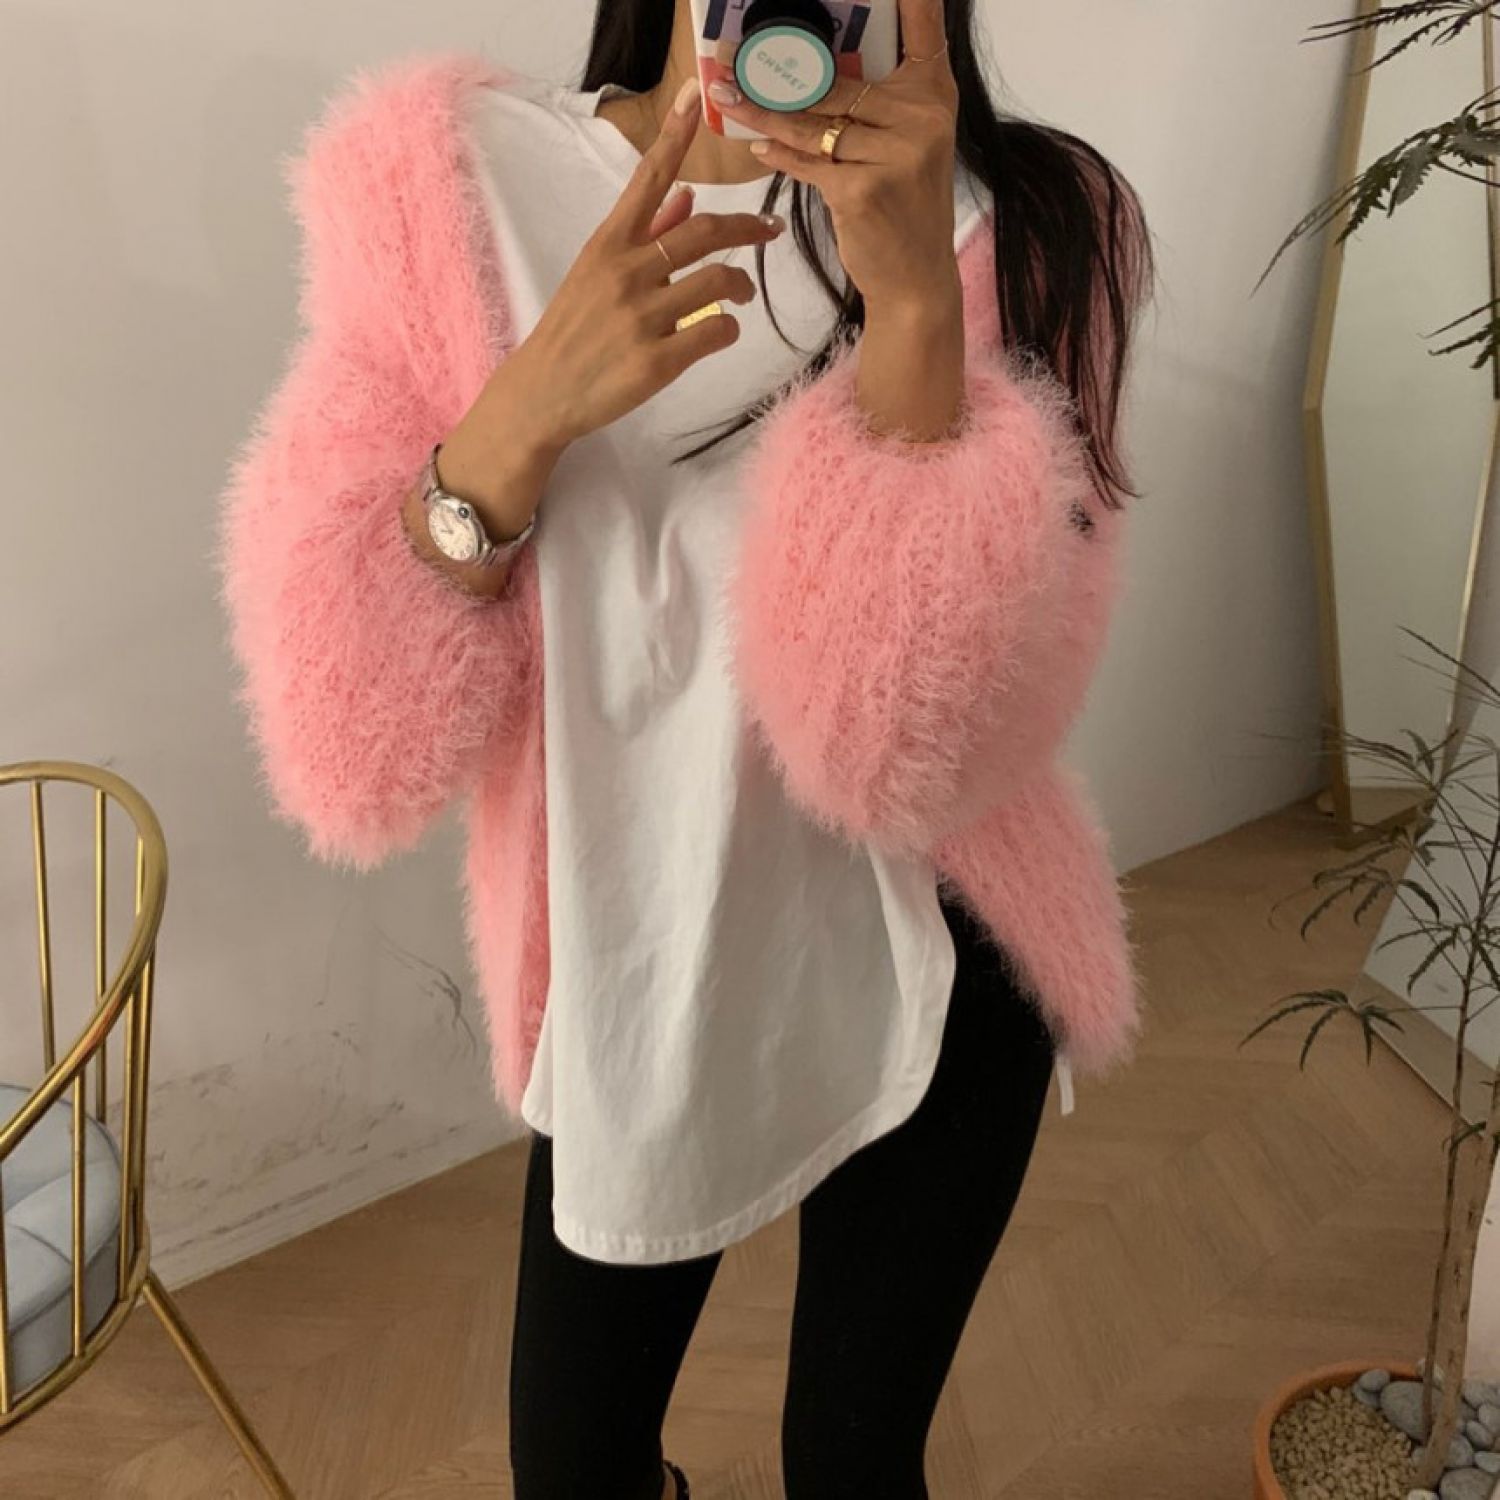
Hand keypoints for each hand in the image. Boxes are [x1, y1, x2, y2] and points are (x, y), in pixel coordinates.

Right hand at [499, 78, 785, 448]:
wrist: (542, 392)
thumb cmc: (573, 331)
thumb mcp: (597, 273)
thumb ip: (644, 234)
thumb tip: (687, 197)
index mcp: (609, 244)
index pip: (648, 178)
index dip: (674, 135)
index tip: (696, 94)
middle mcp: (626, 272)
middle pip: (704, 232)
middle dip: (747, 228)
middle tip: (769, 231)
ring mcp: (641, 317)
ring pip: (718, 282)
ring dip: (740, 286)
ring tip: (740, 295)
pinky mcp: (655, 361)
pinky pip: (715, 333)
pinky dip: (727, 330)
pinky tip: (720, 333)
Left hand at [706, 0, 960, 313]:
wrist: (916, 280)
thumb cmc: (903, 210)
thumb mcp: (905, 146)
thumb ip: (876, 106)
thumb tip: (807, 73)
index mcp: (934, 95)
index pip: (924, 27)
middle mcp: (921, 118)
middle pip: (837, 83)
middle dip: (782, 71)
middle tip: (735, 55)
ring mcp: (895, 154)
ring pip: (814, 124)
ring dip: (764, 113)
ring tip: (727, 95)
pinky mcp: (864, 189)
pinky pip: (808, 163)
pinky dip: (780, 155)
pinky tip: (758, 146)